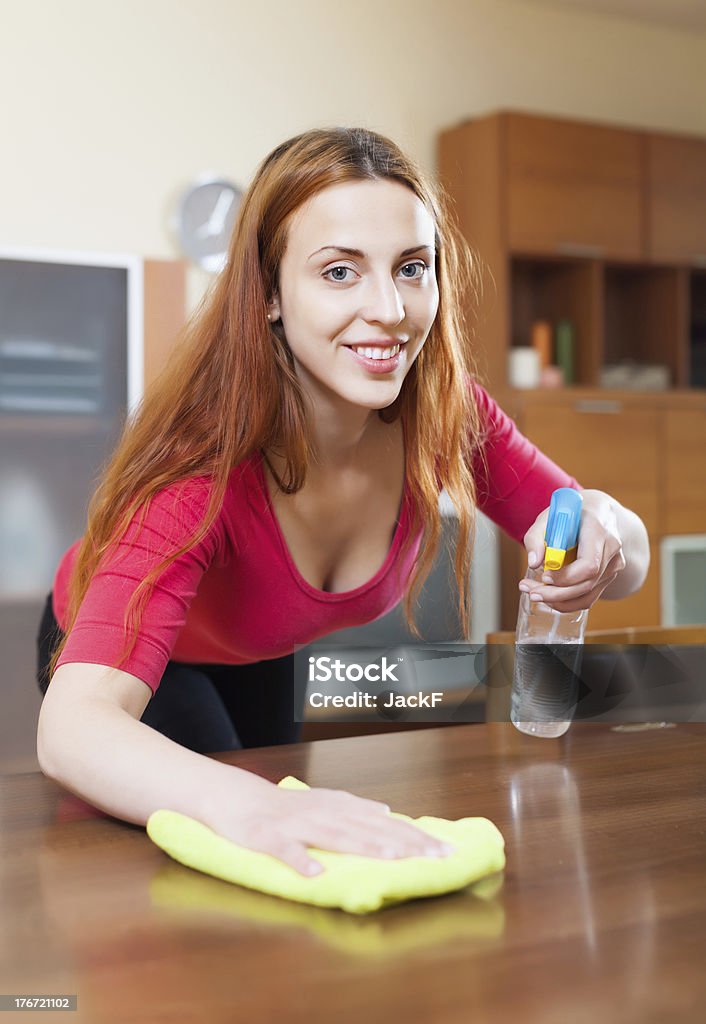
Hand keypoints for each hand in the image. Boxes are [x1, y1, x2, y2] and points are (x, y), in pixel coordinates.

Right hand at [203, 783, 454, 876]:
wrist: (237, 797)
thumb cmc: (285, 806)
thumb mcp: (325, 801)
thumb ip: (356, 808)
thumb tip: (389, 811)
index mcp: (340, 807)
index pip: (385, 822)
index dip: (416, 836)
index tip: (447, 850)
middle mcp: (325, 812)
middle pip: (370, 828)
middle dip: (405, 842)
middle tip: (437, 856)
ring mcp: (297, 824)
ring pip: (335, 835)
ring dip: (364, 845)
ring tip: (392, 857)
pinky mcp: (268, 837)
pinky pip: (286, 850)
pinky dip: (300, 860)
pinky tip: (316, 874)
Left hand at [520, 490, 626, 612]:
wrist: (598, 512)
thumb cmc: (571, 513)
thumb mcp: (549, 516)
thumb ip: (536, 536)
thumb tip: (533, 562)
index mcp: (599, 530)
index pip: (589, 564)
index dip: (566, 576)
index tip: (544, 576)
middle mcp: (611, 548)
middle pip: (587, 583)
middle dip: (556, 593)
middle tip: (531, 593)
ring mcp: (613, 564)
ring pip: (587, 594)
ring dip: (558, 601)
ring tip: (534, 593)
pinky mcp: (608, 576)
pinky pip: (589, 597)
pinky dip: (567, 601)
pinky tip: (549, 595)